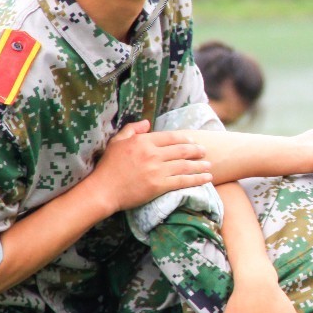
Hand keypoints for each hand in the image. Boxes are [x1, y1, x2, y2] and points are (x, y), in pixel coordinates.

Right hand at [87, 121, 210, 212]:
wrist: (103, 190)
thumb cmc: (108, 167)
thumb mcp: (117, 142)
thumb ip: (132, 130)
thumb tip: (147, 122)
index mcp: (144, 141)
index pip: (171, 137)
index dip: (185, 140)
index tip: (193, 142)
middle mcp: (153, 154)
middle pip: (182, 150)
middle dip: (197, 151)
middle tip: (205, 152)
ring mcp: (157, 170)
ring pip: (185, 165)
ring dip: (200, 165)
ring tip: (209, 166)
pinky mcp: (159, 185)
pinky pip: (183, 181)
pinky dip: (197, 179)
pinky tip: (206, 178)